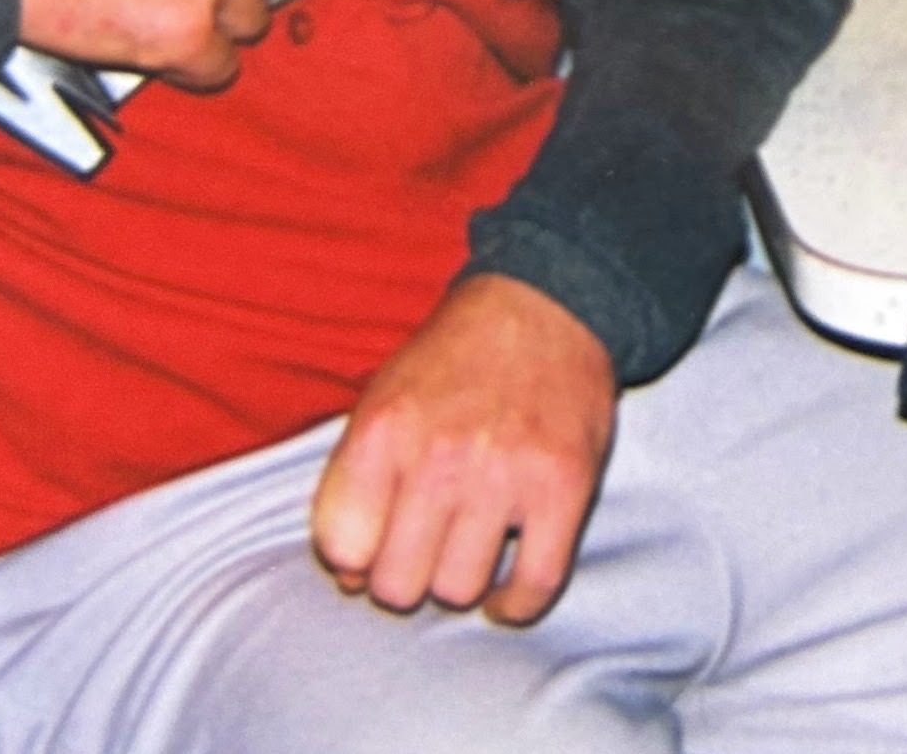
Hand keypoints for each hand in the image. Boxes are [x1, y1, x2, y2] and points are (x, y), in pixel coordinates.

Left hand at [309, 273, 617, 622]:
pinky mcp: (566, 486)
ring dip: (460, 584)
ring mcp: (506, 473)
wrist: (546, 302)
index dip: (354, 561)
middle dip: (406, 579)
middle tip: (426, 553)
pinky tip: (505, 592)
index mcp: (383, 430)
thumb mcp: (382, 399)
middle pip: (397, 585)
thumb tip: (350, 579)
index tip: (377, 548)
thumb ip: (355, 484)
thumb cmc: (454, 360)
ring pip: (459, 591)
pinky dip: (515, 604)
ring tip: (468, 555)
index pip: (340, 548)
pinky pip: (534, 584)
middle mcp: (440, 456)